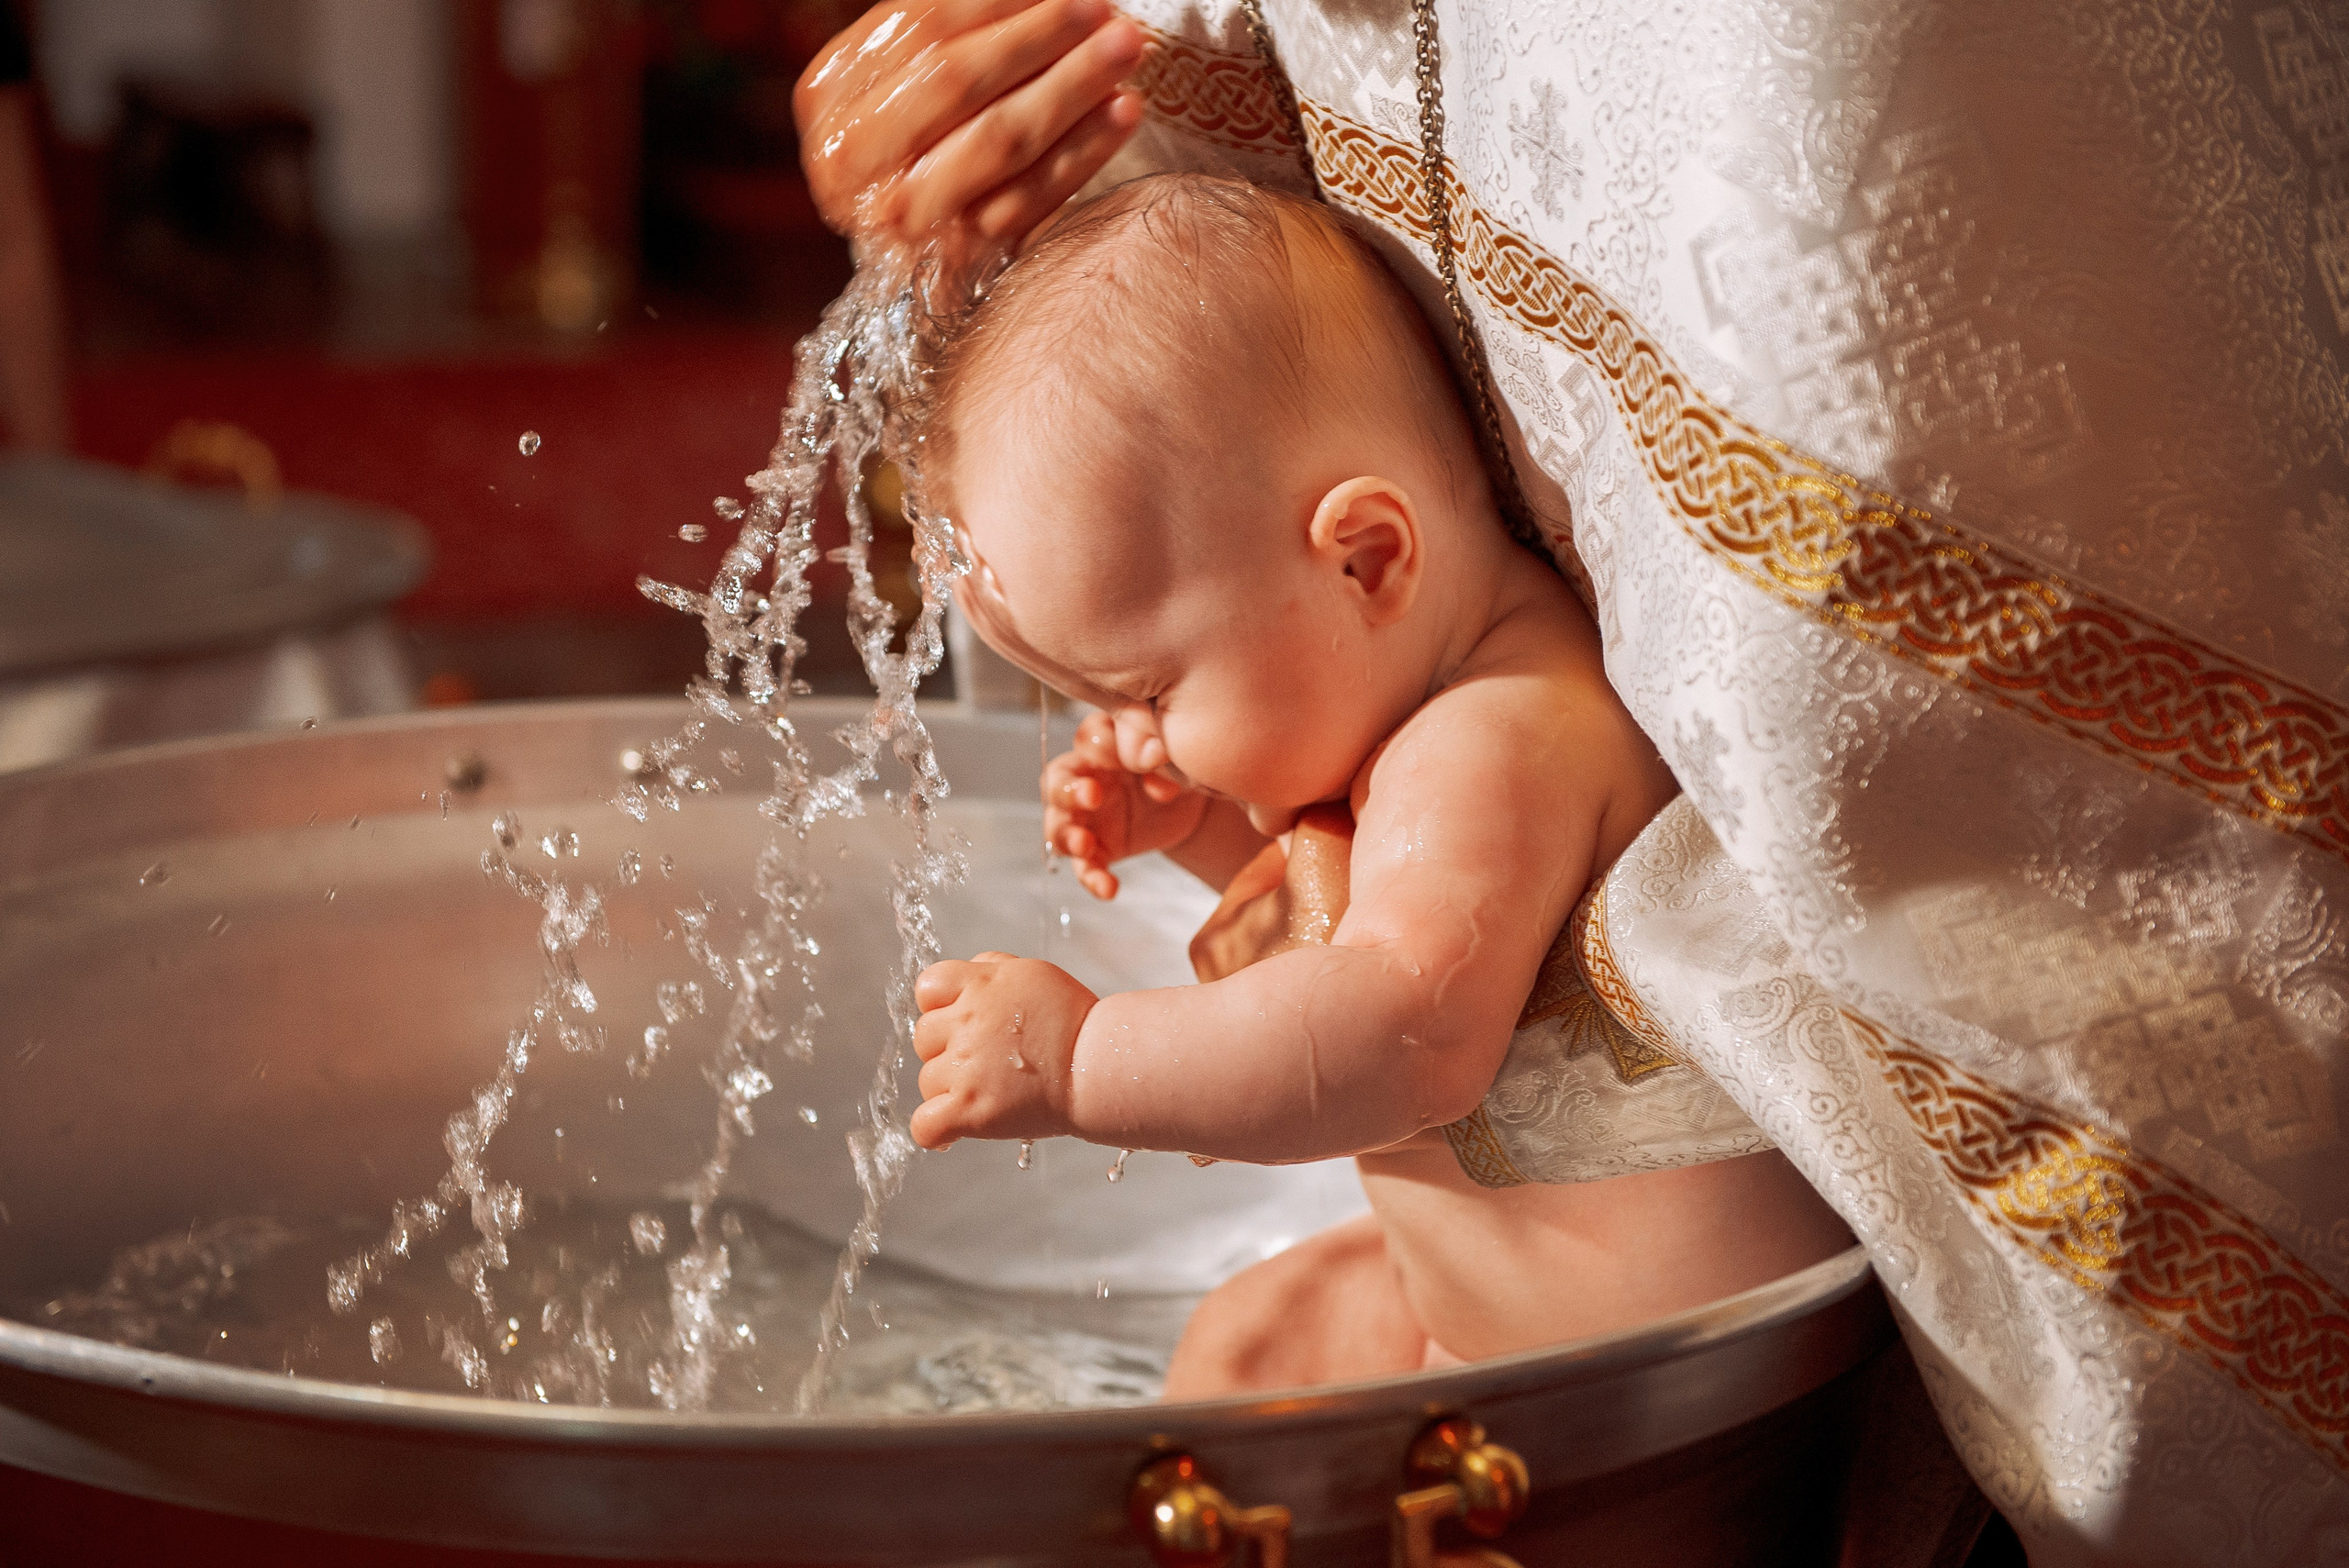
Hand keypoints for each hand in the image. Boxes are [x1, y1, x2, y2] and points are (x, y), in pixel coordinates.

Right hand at [793, 0, 1145, 261]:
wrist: (904, 262)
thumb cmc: (914, 144)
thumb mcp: (903, 81)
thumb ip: (945, 33)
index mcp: (831, 92)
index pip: (922, 26)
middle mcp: (854, 157)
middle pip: (957, 80)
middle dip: (1038, 37)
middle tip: (1101, 9)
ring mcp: (906, 215)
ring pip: (998, 137)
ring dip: (1071, 86)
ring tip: (1126, 48)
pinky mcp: (959, 259)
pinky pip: (1031, 197)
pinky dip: (1083, 150)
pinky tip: (1123, 111)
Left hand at [911, 952, 1096, 1148]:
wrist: (1098, 1066)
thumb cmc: (1074, 1021)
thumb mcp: (1033, 973)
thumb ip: (992, 969)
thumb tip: (969, 975)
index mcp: (981, 985)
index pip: (928, 988)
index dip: (939, 1007)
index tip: (959, 1021)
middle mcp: (967, 1022)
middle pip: (923, 1036)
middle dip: (945, 1048)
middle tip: (983, 1061)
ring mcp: (965, 1068)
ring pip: (926, 1082)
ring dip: (948, 1090)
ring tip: (986, 1093)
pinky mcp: (970, 1110)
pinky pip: (925, 1126)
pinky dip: (935, 1132)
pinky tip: (952, 1132)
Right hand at [1046, 709, 1206, 898]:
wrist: (1190, 805)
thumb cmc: (1173, 767)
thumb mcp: (1172, 753)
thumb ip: (1158, 749)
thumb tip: (1155, 757)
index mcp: (1103, 747)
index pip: (1089, 739)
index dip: (1101, 747)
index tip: (1126, 759)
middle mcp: (1085, 779)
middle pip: (1057, 781)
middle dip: (1068, 791)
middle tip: (1091, 797)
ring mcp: (1086, 818)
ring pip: (1057, 827)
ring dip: (1067, 836)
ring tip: (1085, 845)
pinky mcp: (1098, 850)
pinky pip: (1085, 867)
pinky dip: (1093, 879)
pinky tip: (1109, 889)